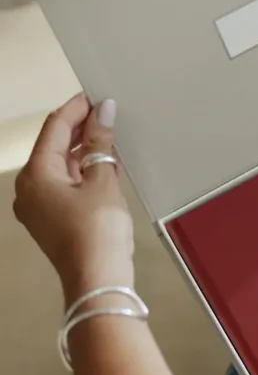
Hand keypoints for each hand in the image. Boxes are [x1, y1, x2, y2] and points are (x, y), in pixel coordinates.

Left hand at [13, 94, 133, 303]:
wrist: (98, 279)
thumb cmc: (98, 231)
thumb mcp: (103, 181)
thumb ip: (101, 144)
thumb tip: (104, 112)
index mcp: (35, 174)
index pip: (55, 128)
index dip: (77, 108)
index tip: (99, 95)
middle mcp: (29, 188)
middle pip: (54, 146)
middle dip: (81, 128)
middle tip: (109, 114)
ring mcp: (38, 206)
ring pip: (60, 166)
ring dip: (83, 150)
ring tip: (110, 137)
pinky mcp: (52, 219)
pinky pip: (64, 184)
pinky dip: (82, 170)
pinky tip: (104, 166)